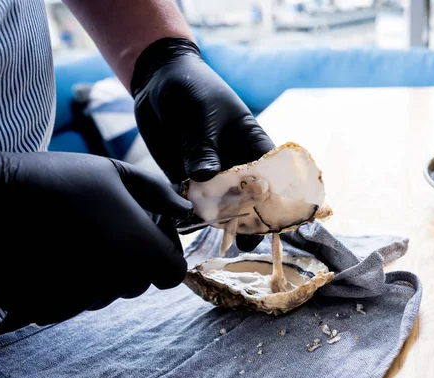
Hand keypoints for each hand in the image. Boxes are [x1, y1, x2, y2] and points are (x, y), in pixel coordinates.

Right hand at [0, 150, 191, 332]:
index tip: (148, 235)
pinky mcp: (46, 308)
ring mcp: (79, 299)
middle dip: (131, 261)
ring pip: (105, 293)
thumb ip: (159, 194)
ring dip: (100, 274)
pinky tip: (53, 255)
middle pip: (138, 283)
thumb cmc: (56, 179)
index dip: (165, 254)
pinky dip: (68, 285)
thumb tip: (183, 210)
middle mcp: (114, 282)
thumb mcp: (115, 173)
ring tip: (76, 237)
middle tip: (106, 229)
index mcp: (139, 250)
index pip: (172, 272)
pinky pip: (72, 302)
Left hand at [131, 37, 274, 251]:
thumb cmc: (192, 88)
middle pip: (247, 197)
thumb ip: (204, 145)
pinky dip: (189, 213)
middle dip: (248, 218)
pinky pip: (190, 200)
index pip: (271, 175)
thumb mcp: (202, 113)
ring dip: (218, 221)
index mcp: (251, 145)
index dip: (276, 198)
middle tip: (245, 239)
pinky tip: (188, 226)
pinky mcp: (185, 178)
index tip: (274, 220)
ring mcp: (210, 173)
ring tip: (220, 240)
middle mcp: (234, 163)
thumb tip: (205, 177)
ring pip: (219, 204)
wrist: (157, 81)